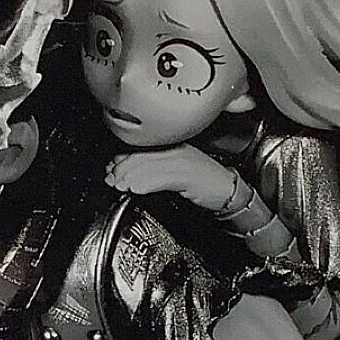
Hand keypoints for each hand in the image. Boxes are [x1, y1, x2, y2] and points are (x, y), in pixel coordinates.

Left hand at [105, 147, 241, 212]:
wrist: (229, 192)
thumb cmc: (204, 184)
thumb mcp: (176, 173)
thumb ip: (155, 171)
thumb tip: (130, 175)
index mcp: (173, 147)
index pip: (141, 149)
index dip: (122, 160)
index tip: (110, 171)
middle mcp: (177, 150)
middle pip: (141, 157)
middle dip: (121, 170)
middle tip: (110, 181)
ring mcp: (184, 161)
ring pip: (149, 167)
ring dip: (130, 178)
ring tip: (119, 186)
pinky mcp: (189, 175)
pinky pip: (162, 178)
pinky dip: (146, 184)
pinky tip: (136, 190)